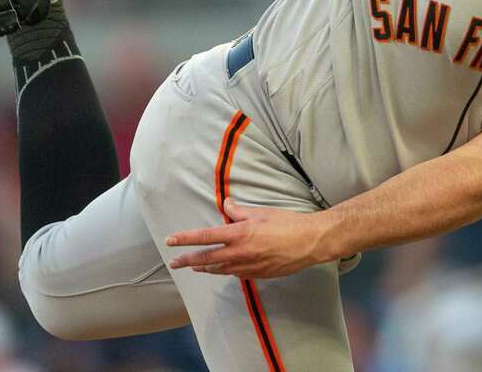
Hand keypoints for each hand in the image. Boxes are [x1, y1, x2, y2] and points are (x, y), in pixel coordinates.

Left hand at [166, 198, 335, 279]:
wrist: (310, 242)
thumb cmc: (288, 223)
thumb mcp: (261, 212)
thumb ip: (239, 212)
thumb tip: (226, 206)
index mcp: (239, 234)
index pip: (204, 237)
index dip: (185, 239)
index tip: (170, 241)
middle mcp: (240, 253)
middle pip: (206, 259)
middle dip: (187, 261)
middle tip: (174, 263)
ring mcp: (248, 267)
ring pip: (220, 270)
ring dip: (205, 268)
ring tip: (195, 267)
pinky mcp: (258, 275)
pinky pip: (236, 274)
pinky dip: (226, 270)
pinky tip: (223, 269)